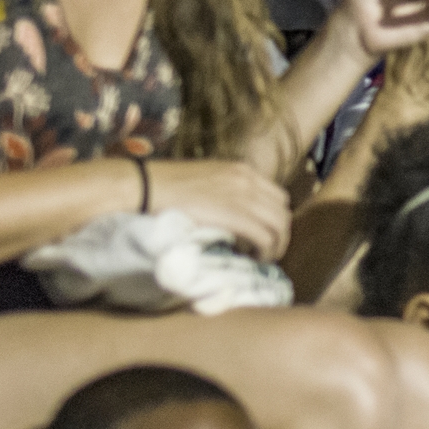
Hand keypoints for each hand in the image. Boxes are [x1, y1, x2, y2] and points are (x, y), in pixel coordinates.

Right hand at [151, 160, 290, 259]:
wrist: (145, 187)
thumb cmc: (166, 186)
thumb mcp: (207, 181)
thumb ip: (227, 192)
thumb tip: (237, 214)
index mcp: (242, 170)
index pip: (278, 197)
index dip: (275, 219)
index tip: (265, 233)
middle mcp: (249, 180)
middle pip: (283, 213)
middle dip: (279, 234)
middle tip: (266, 250)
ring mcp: (244, 196)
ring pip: (279, 227)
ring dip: (275, 246)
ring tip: (261, 258)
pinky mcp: (236, 214)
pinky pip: (266, 238)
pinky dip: (265, 251)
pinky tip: (252, 258)